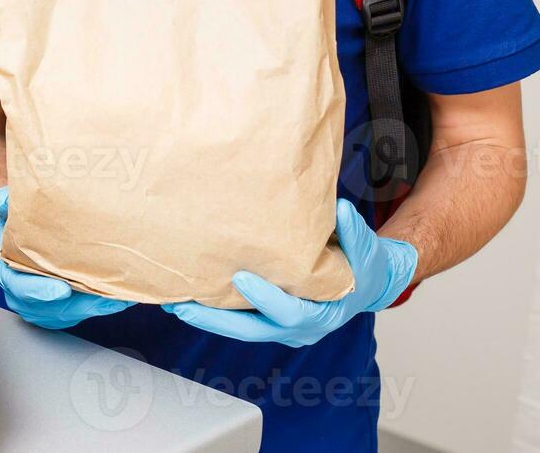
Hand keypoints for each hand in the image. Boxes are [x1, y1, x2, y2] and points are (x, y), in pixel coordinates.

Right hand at [0, 187, 134, 329]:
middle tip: (106, 295)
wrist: (26, 233)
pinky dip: (101, 306)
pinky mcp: (62, 310)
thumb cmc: (20, 224)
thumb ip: (5, 203)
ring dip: (96, 306)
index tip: (62, 289)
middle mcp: (24, 297)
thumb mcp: (11, 209)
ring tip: (120, 295)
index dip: (41, 291)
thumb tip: (3, 200)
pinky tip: (121, 296)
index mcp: (9, 274)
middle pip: (52, 308)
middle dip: (80, 303)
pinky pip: (82, 314)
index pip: (21, 288)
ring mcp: (44, 307)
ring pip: (71, 314)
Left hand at [164, 199, 417, 347]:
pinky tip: (187, 296)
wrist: (364, 283)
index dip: (266, 298)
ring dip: (207, 318)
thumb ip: (354, 232)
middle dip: (217, 320)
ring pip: (240, 329)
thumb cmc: (364, 266)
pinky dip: (214, 311)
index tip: (239, 279)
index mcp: (324, 313)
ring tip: (173, 302)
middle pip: (253, 330)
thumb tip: (342, 209)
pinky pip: (238, 319)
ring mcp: (281, 328)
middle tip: (184, 305)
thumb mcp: (365, 249)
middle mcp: (301, 328)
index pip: (291, 313)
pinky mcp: (268, 319)